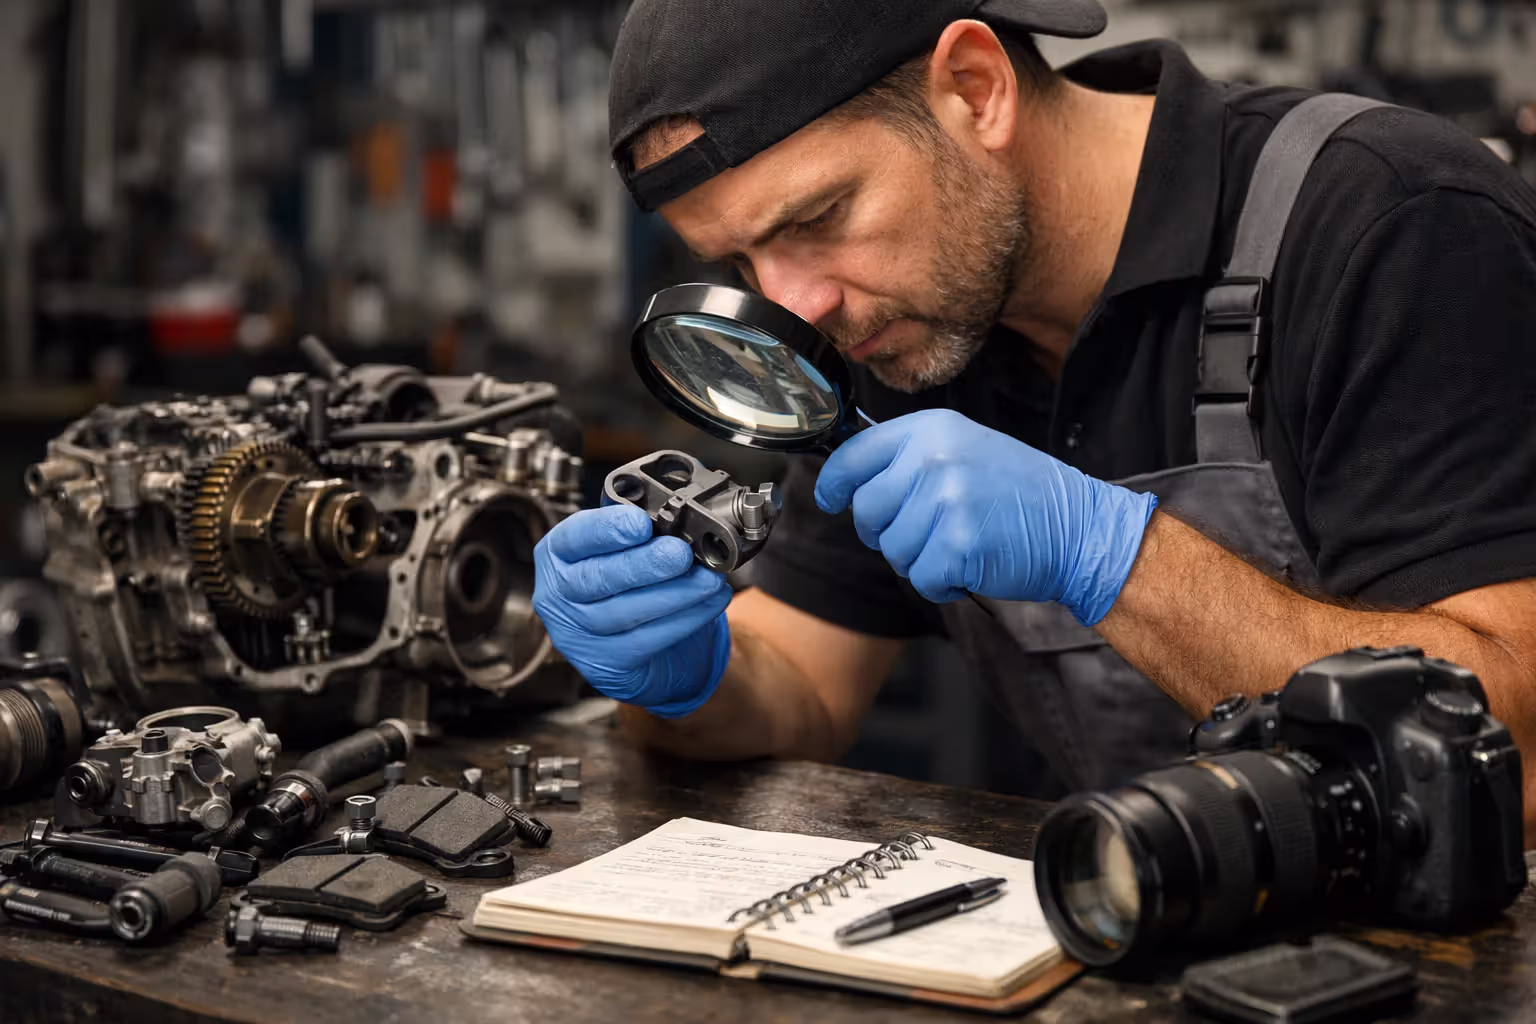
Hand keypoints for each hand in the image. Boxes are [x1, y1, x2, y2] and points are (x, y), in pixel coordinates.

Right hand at [532, 505, 731, 716]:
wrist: (642, 648)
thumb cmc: (631, 582)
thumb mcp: (625, 548)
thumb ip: (639, 531)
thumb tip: (678, 515)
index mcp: (559, 554)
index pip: (575, 537)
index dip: (608, 529)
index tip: (642, 523)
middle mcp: (559, 595)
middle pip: (597, 577)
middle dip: (644, 564)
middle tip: (680, 554)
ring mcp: (578, 634)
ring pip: (625, 612)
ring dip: (675, 593)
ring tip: (708, 579)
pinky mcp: (606, 664)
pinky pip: (648, 640)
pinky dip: (686, 619)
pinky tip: (711, 601)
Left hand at [813, 409, 1156, 624]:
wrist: (1079, 526)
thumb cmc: (1021, 493)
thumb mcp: (965, 449)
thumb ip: (910, 459)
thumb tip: (850, 484)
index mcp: (931, 430)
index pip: (855, 455)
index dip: (834, 483)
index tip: (829, 498)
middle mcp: (933, 459)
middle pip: (866, 511)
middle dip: (886, 532)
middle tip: (926, 532)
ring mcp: (945, 501)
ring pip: (892, 550)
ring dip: (919, 559)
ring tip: (960, 543)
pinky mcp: (957, 545)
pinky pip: (920, 577)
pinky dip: (941, 583)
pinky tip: (970, 565)